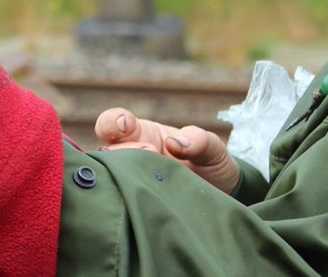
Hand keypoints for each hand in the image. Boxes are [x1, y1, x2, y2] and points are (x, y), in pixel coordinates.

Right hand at [94, 107, 239, 192]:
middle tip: (149, 153)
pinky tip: (145, 199)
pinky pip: (121, 202)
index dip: (112, 122)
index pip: (111, 123)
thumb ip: (198, 140)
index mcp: (142, 134)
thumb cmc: (211, 165)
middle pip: (105, 151)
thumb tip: (174, 143)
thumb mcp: (212, 147)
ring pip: (109, 177)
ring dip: (126, 174)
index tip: (127, 125)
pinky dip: (128, 199)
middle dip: (124, 150)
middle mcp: (129, 156)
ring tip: (152, 178)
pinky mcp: (136, 204)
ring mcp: (131, 180)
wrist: (222, 198)